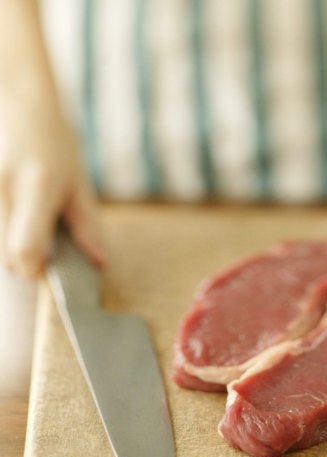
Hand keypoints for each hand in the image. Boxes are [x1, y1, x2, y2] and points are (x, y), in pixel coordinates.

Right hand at [0, 93, 104, 278]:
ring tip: (22, 220)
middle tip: (37, 244)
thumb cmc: (49, 140)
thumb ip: (87, 224)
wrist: (13, 98)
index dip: (34, 270)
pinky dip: (0, 227)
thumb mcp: (76, 180)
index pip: (25, 251)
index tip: (45, 267)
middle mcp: (3, 187)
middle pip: (5, 255)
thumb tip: (99, 261)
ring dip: (7, 245)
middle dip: (22, 260)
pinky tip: (10, 211)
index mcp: (38, 187)